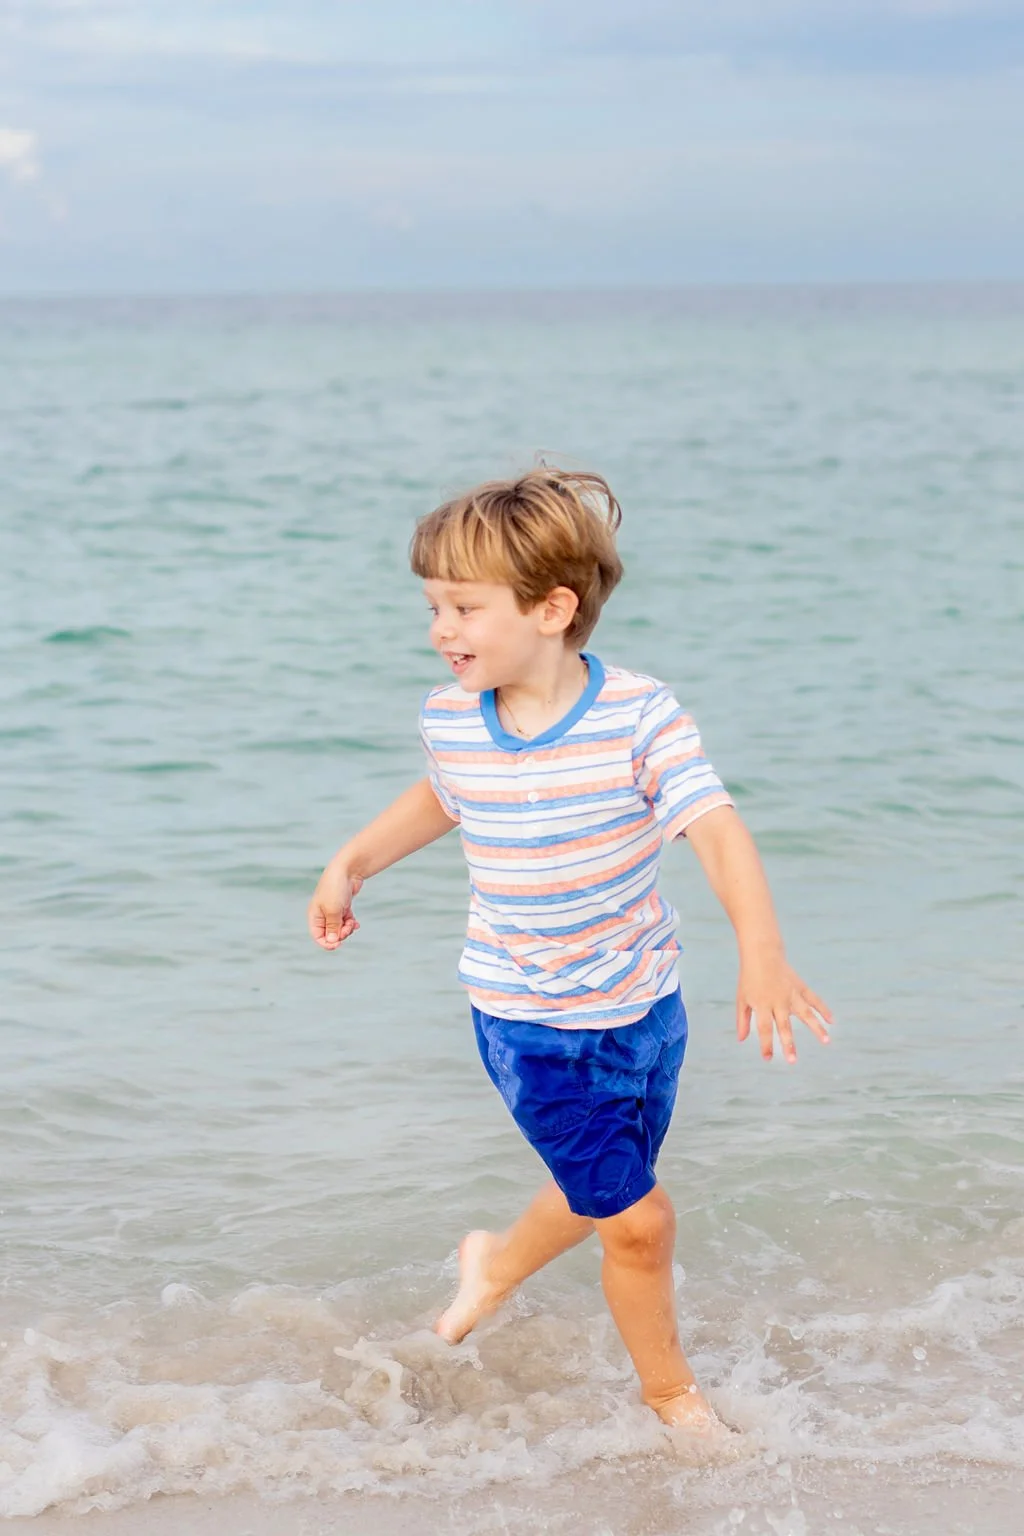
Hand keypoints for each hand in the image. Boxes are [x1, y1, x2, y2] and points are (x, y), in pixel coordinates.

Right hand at [307, 861, 362, 949]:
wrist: (348, 869)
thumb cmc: (336, 888)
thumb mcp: (333, 910)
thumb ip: (332, 927)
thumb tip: (331, 942)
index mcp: (314, 914)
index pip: (317, 936)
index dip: (327, 943)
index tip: (338, 944)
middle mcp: (322, 913)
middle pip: (330, 933)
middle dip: (340, 934)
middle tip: (348, 929)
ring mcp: (333, 910)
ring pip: (339, 928)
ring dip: (347, 929)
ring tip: (353, 924)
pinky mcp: (342, 906)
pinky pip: (345, 921)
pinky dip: (350, 924)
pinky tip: (356, 924)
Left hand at [736, 949, 831, 1063]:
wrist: (762, 953)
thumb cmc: (749, 978)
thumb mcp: (742, 998)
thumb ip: (742, 1020)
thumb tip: (742, 1040)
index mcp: (762, 1004)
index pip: (764, 1028)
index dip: (765, 1044)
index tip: (767, 1059)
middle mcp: (778, 1001)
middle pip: (784, 1025)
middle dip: (788, 1044)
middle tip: (793, 1061)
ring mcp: (791, 994)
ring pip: (806, 1013)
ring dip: (816, 1028)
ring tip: (826, 1041)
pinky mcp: (800, 987)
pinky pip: (814, 999)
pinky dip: (823, 1009)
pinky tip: (832, 1021)